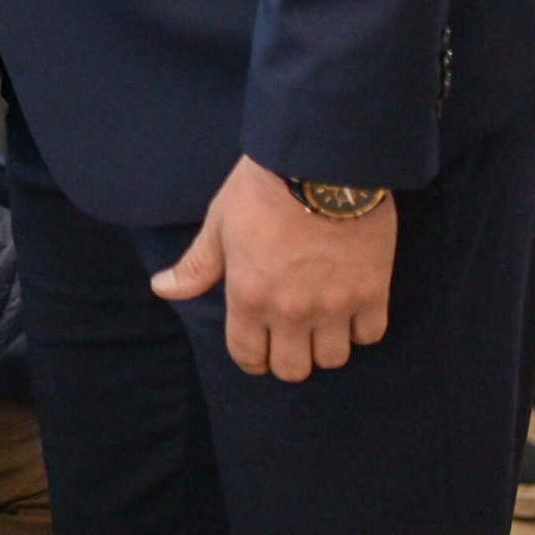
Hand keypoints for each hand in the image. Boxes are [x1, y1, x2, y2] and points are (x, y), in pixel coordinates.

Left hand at [151, 156, 394, 380]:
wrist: (320, 163)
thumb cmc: (262, 190)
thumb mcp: (220, 224)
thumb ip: (196, 266)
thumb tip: (163, 289)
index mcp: (250, 297)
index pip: (249, 356)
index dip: (251, 358)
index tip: (257, 349)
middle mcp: (292, 311)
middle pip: (294, 370)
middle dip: (288, 358)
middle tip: (289, 337)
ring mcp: (335, 305)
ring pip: (333, 359)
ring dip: (325, 345)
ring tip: (320, 322)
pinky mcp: (372, 292)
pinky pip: (370, 335)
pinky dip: (360, 328)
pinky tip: (350, 307)